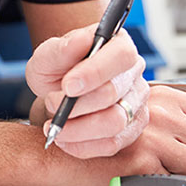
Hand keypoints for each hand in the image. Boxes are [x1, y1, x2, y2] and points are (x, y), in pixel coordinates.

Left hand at [26, 25, 149, 158]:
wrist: (58, 90)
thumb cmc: (57, 68)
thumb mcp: (48, 55)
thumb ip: (61, 48)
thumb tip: (81, 40)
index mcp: (119, 44)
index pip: (121, 55)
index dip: (95, 72)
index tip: (67, 86)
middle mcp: (134, 73)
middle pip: (114, 93)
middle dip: (77, 104)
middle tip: (50, 102)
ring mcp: (136, 103)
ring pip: (115, 123)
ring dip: (78, 128)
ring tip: (55, 124)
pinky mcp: (131, 129)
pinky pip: (112, 144)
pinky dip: (83, 145)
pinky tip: (64, 139)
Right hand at [109, 85, 185, 174]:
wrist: (66, 153)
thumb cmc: (106, 137)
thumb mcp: (155, 121)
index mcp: (168, 97)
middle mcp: (162, 111)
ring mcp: (152, 135)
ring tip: (164, 170)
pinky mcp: (142, 159)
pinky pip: (177, 178)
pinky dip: (167, 182)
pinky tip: (147, 175)